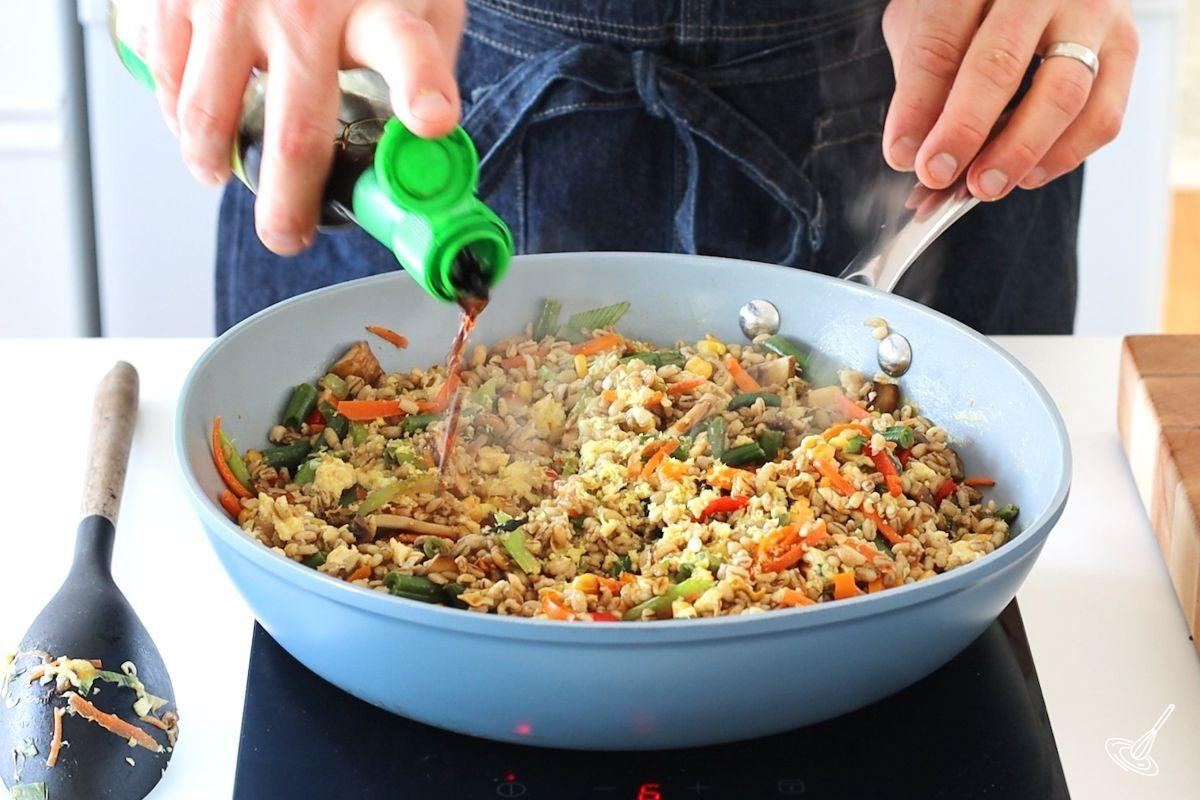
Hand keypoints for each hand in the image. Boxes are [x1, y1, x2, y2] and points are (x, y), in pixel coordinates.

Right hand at [119, 0, 464, 253]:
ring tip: (220, 172)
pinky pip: (160, 72)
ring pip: (207, 117)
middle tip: (287, 236)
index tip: (433, 120)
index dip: (422, 89)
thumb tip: (426, 140)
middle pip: (295, 135)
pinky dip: (172, 107)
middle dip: (288, 206)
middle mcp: (304, 6)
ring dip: (211, 162)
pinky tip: (189, 110)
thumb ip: (425, 59)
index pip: (408, 50)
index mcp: (378, 8)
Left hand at [881, 0, 1137, 200]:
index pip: (940, 41)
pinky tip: (1027, 174)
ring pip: (1062, 93)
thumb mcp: (929, 16)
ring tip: (983, 184)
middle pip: (1000, 63)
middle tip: (936, 172)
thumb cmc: (975, 3)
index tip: (902, 153)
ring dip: (1017, 151)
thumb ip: (920, 70)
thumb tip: (912, 148)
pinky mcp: (1124, 46)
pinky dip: (1064, 155)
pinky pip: (1103, 114)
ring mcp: (1092, 13)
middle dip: (964, 129)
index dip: (917, 104)